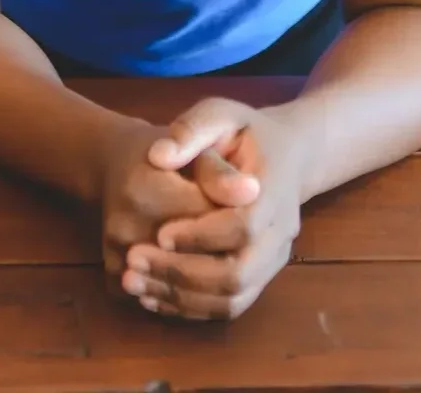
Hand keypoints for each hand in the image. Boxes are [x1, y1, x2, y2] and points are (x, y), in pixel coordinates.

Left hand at [122, 98, 304, 320]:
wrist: (288, 155)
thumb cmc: (246, 132)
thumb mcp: (221, 113)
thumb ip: (191, 130)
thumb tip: (158, 155)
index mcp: (274, 188)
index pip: (242, 225)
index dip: (199, 234)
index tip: (158, 232)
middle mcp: (281, 231)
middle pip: (237, 273)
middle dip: (182, 272)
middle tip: (132, 260)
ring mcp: (274, 259)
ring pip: (232, 298)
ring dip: (180, 296)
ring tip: (133, 281)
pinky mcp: (262, 277)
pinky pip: (229, 307)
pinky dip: (190, 307)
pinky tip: (153, 295)